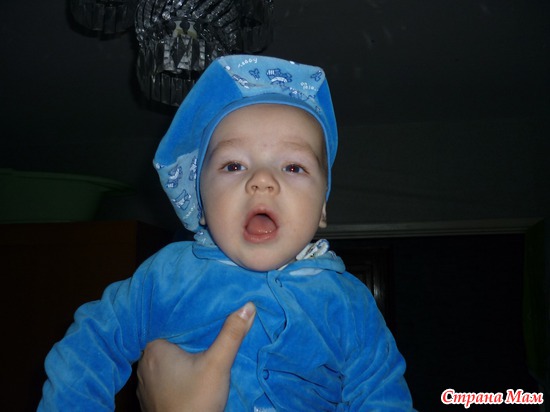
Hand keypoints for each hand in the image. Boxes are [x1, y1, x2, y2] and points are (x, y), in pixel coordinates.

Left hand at [136, 302, 255, 411]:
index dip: (190, 316)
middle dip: (188, 336)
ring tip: (201, 347)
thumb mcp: (218, 364)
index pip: (172, 322)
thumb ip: (231, 334)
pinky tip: (190, 371)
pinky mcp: (151, 398)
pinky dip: (176, 372)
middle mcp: (144, 363)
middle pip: (170, 341)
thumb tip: (247, 306)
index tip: (206, 311)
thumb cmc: (196, 401)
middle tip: (209, 328)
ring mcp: (145, 383)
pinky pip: (164, 376)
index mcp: (154, 348)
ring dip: (182, 355)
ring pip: (167, 359)